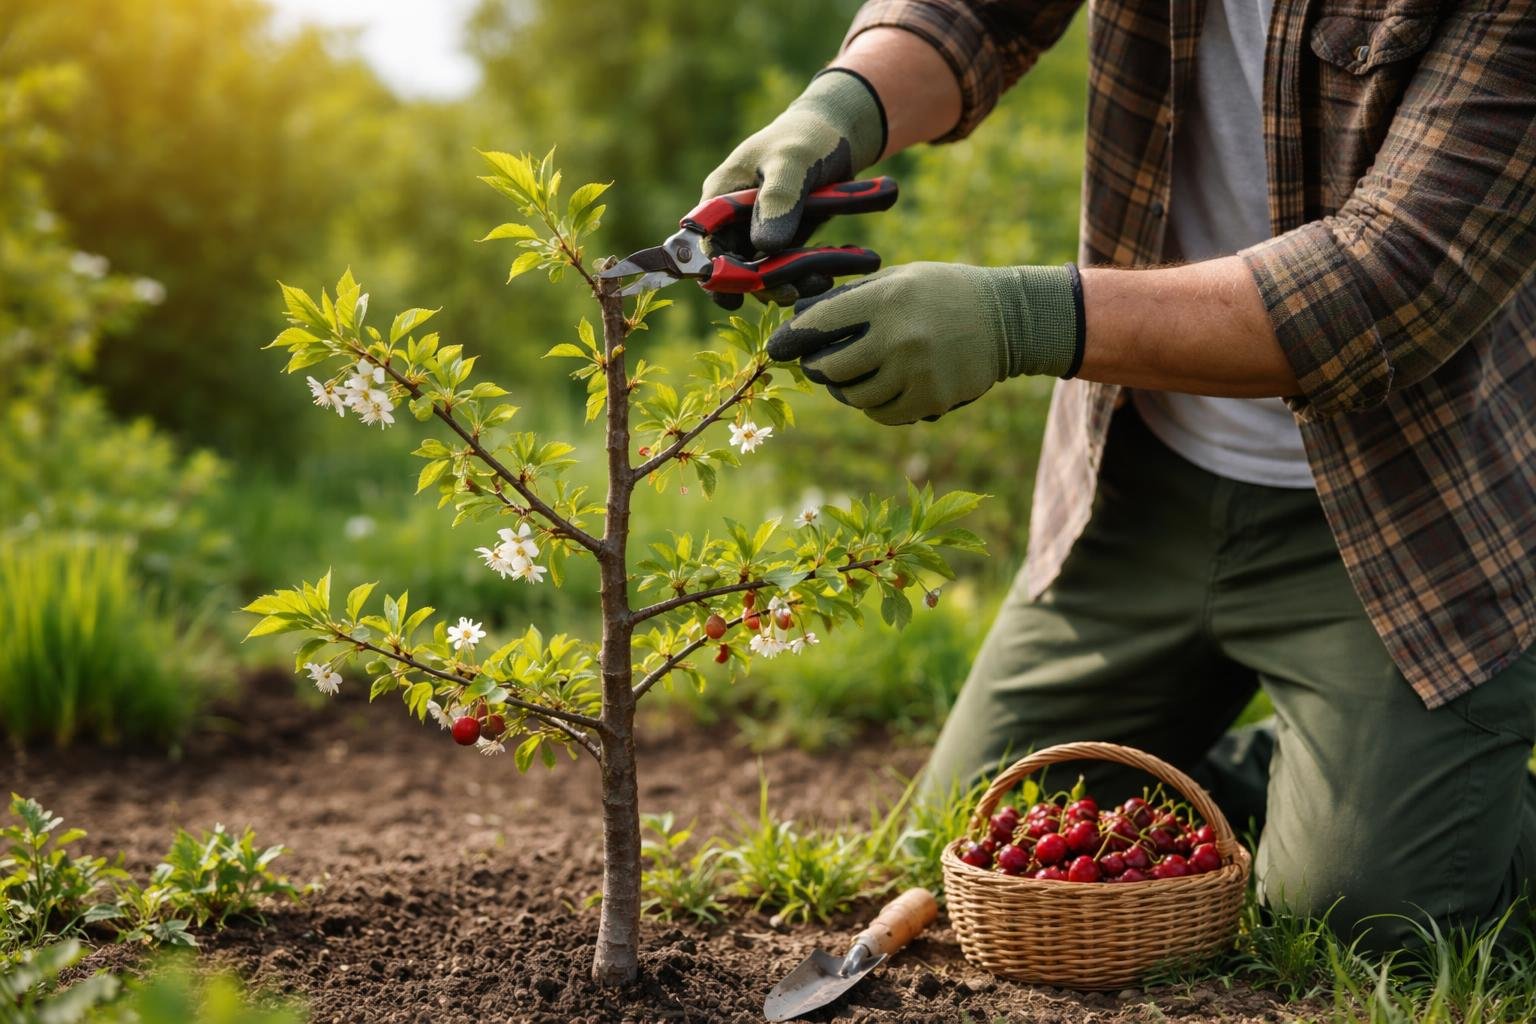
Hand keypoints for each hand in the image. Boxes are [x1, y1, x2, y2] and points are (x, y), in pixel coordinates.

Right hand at [700, 70, 885, 308]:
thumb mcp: (792, 162)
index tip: (733, 295)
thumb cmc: (806, 139)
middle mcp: (732, 222)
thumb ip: (779, 200)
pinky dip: (804, 279)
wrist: (834, 137)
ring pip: (761, 277)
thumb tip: (766, 247)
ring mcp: (757, 235)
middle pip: (731, 270)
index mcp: (720, 199)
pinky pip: (786, 272)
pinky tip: (828, 274)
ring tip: (821, 280)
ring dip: (787, 286)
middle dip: (759, 286)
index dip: (712, 273)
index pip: (703, 245)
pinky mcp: (782, 244)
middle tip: (791, 292)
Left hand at [766, 262, 1082, 424]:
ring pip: (856, 397)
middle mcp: (899, 337)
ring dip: (846, 390)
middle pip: (832, 368)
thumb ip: (855, 297)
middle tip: (818, 365)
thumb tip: (801, 318)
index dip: (792, 339)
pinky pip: (883, 414)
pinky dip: (873, 407)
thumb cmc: (943, 292)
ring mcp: (917, 372)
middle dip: (818, 369)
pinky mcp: (932, 399)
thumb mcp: (901, 278)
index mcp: (887, 299)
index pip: (821, 324)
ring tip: (849, 379)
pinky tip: (877, 391)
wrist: (1008, 318)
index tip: (776, 348)